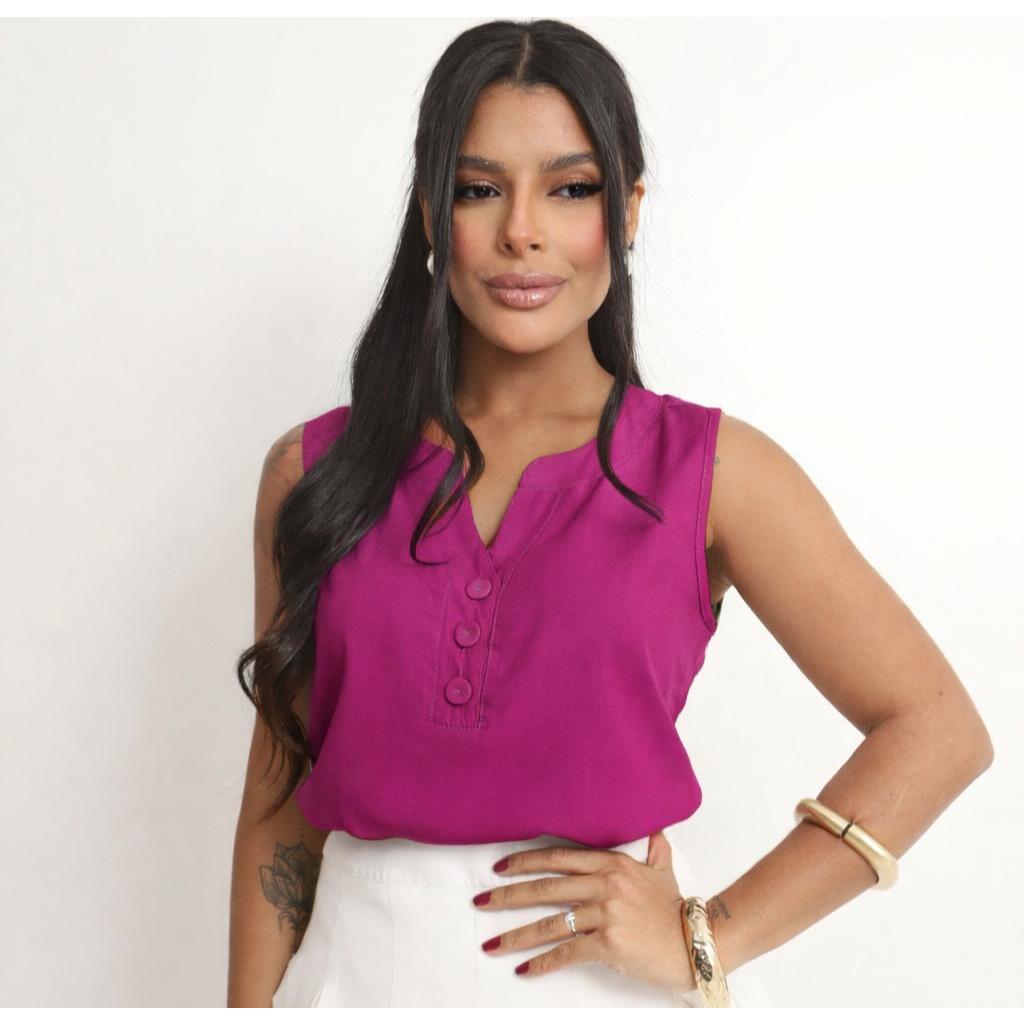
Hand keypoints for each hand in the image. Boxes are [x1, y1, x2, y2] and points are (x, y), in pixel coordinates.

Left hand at [472, 830, 695, 993]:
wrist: (698, 940)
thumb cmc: (677, 908)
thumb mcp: (663, 870)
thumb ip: (654, 849)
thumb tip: (655, 830)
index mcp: (612, 863)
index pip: (558, 858)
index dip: (526, 861)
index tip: (500, 867)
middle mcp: (604, 884)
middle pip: (545, 888)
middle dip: (507, 896)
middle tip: (481, 902)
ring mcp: (605, 913)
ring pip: (550, 922)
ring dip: (516, 935)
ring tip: (491, 944)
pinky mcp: (609, 942)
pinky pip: (568, 952)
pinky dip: (543, 963)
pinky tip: (524, 969)